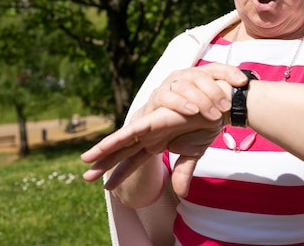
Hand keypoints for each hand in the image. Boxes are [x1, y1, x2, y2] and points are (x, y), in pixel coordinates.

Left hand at [81, 107, 221, 196]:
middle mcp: (150, 136)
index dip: (120, 174)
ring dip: (103, 151)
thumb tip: (179, 193)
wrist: (217, 110)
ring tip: (85, 162)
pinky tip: (102, 148)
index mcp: (157, 143)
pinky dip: (116, 139)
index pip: (133, 162)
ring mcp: (150, 128)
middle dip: (104, 164)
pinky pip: (131, 132)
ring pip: (121, 142)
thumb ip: (182, 172)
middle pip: (122, 152)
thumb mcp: (192, 155)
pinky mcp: (153, 122)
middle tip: (85, 176)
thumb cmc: (205, 126)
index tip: (107, 188)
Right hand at [144, 63, 245, 120]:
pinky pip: (167, 96)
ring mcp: (167, 86)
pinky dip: (181, 103)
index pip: (214, 68)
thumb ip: (221, 107)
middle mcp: (182, 77)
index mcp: (196, 77)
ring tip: (213, 114)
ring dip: (201, 99)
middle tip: (226, 107)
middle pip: (200, 75)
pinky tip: (193, 111)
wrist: (156, 132)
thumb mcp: (206, 114)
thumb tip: (244, 102)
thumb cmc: (185, 120)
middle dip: (215, 90)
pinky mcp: (155, 99)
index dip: (229, 72)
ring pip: (185, 85)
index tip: (243, 82)